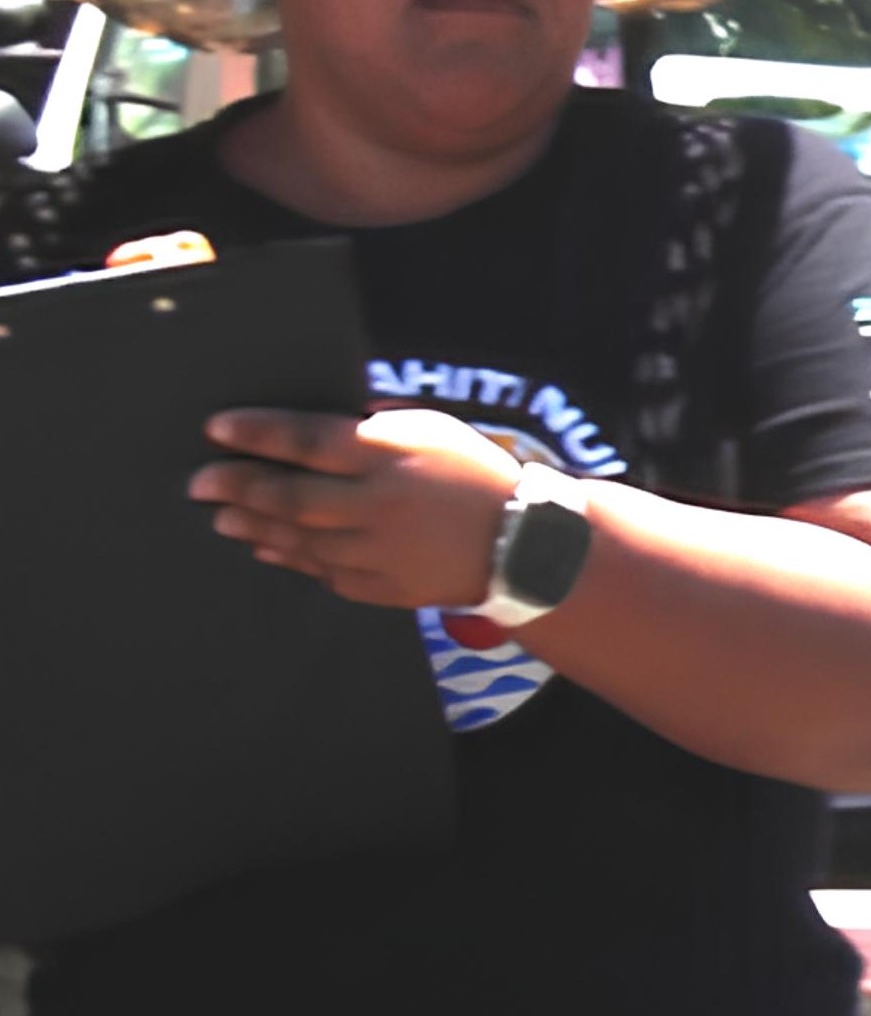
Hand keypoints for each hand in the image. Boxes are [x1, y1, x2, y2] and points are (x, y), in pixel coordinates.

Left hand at [191, 405, 525, 610]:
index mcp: (390, 455)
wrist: (527, 544)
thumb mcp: (428, 430)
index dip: (255, 434)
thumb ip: (368, 429)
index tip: (214, 429)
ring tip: (222, 517)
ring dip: (254, 525)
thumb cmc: (473, 473)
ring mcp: (381, 551)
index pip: (306, 440)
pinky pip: (326, 572)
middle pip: (290, 495)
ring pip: (300, 538)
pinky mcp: (386, 586)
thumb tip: (303, 433)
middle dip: (236, 486)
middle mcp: (379, 504)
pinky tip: (267, 547)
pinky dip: (292, 559)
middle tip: (198, 483)